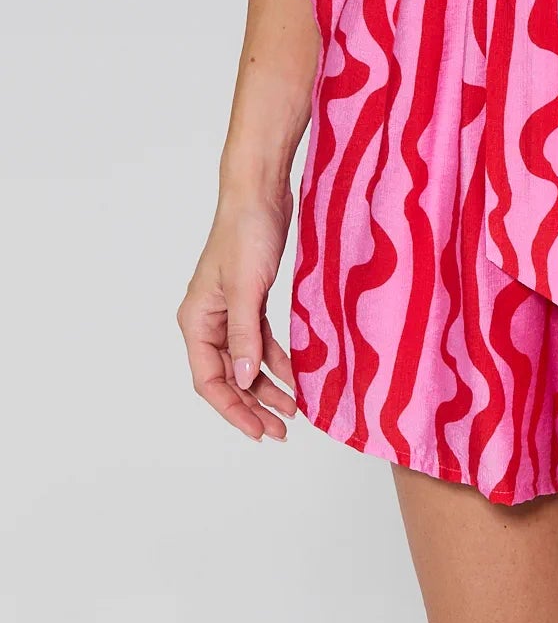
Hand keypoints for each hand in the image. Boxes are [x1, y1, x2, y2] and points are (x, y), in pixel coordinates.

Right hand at [177, 190, 297, 442]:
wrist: (261, 192)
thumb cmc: (246, 232)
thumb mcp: (246, 289)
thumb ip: (244, 337)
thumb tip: (241, 381)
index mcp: (196, 320)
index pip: (210, 380)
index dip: (233, 409)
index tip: (259, 431)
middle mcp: (209, 320)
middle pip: (228, 376)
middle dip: (253, 404)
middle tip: (281, 430)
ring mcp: (230, 310)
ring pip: (246, 361)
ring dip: (267, 385)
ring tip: (294, 409)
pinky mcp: (252, 298)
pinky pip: (261, 339)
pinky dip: (276, 358)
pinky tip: (296, 373)